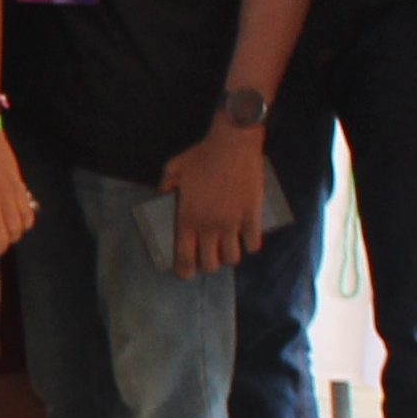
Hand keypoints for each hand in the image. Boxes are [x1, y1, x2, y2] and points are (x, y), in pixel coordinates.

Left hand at [161, 125, 269, 273]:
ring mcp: (232, 224)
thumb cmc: (202, 156)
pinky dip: (250, 245)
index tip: (186, 273)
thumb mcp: (174, 169)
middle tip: (209, 257)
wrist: (233, 144)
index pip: (184, 258)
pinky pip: (253, 244)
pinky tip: (247, 239)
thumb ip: (165, 186)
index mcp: (188, 219)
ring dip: (230, 256)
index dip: (184, 271)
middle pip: (211, 264)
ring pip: (233, 258)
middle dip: (209, 264)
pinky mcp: (252, 217)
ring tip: (228, 248)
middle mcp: (209, 227)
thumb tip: (162, 195)